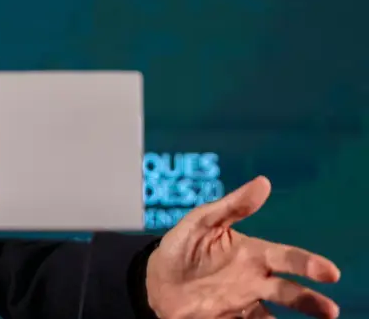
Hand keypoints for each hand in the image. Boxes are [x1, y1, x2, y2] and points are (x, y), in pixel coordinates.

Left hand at [146, 176, 339, 318]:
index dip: (308, 264)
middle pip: (289, 291)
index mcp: (253, 253)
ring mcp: (244, 301)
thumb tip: (263, 182)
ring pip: (276, 312)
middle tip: (330, 310)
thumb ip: (232, 206)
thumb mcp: (202, 221)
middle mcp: (254, 279)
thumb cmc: (182, 247)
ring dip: (296, 317)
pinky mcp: (232, 318)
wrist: (157, 281)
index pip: (287, 258)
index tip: (329, 272)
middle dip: (310, 300)